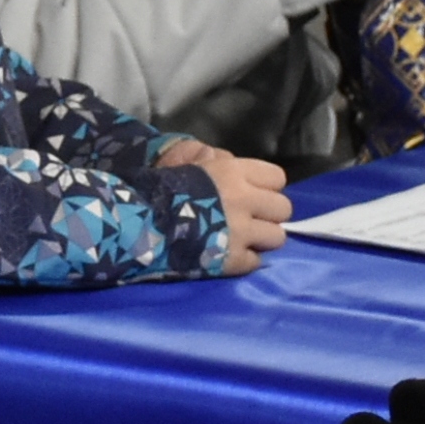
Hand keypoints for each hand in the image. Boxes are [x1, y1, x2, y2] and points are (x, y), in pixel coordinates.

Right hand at [156, 137, 290, 271]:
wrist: (141, 223)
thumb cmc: (161, 189)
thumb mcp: (189, 163)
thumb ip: (215, 162)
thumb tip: (227, 161)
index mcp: (234, 172)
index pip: (277, 178)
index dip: (266, 187)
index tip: (253, 194)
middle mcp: (245, 200)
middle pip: (283, 209)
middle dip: (269, 214)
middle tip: (251, 219)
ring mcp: (241, 232)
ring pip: (277, 237)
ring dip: (262, 239)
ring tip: (244, 240)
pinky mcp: (233, 260)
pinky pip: (256, 262)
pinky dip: (245, 261)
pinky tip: (229, 256)